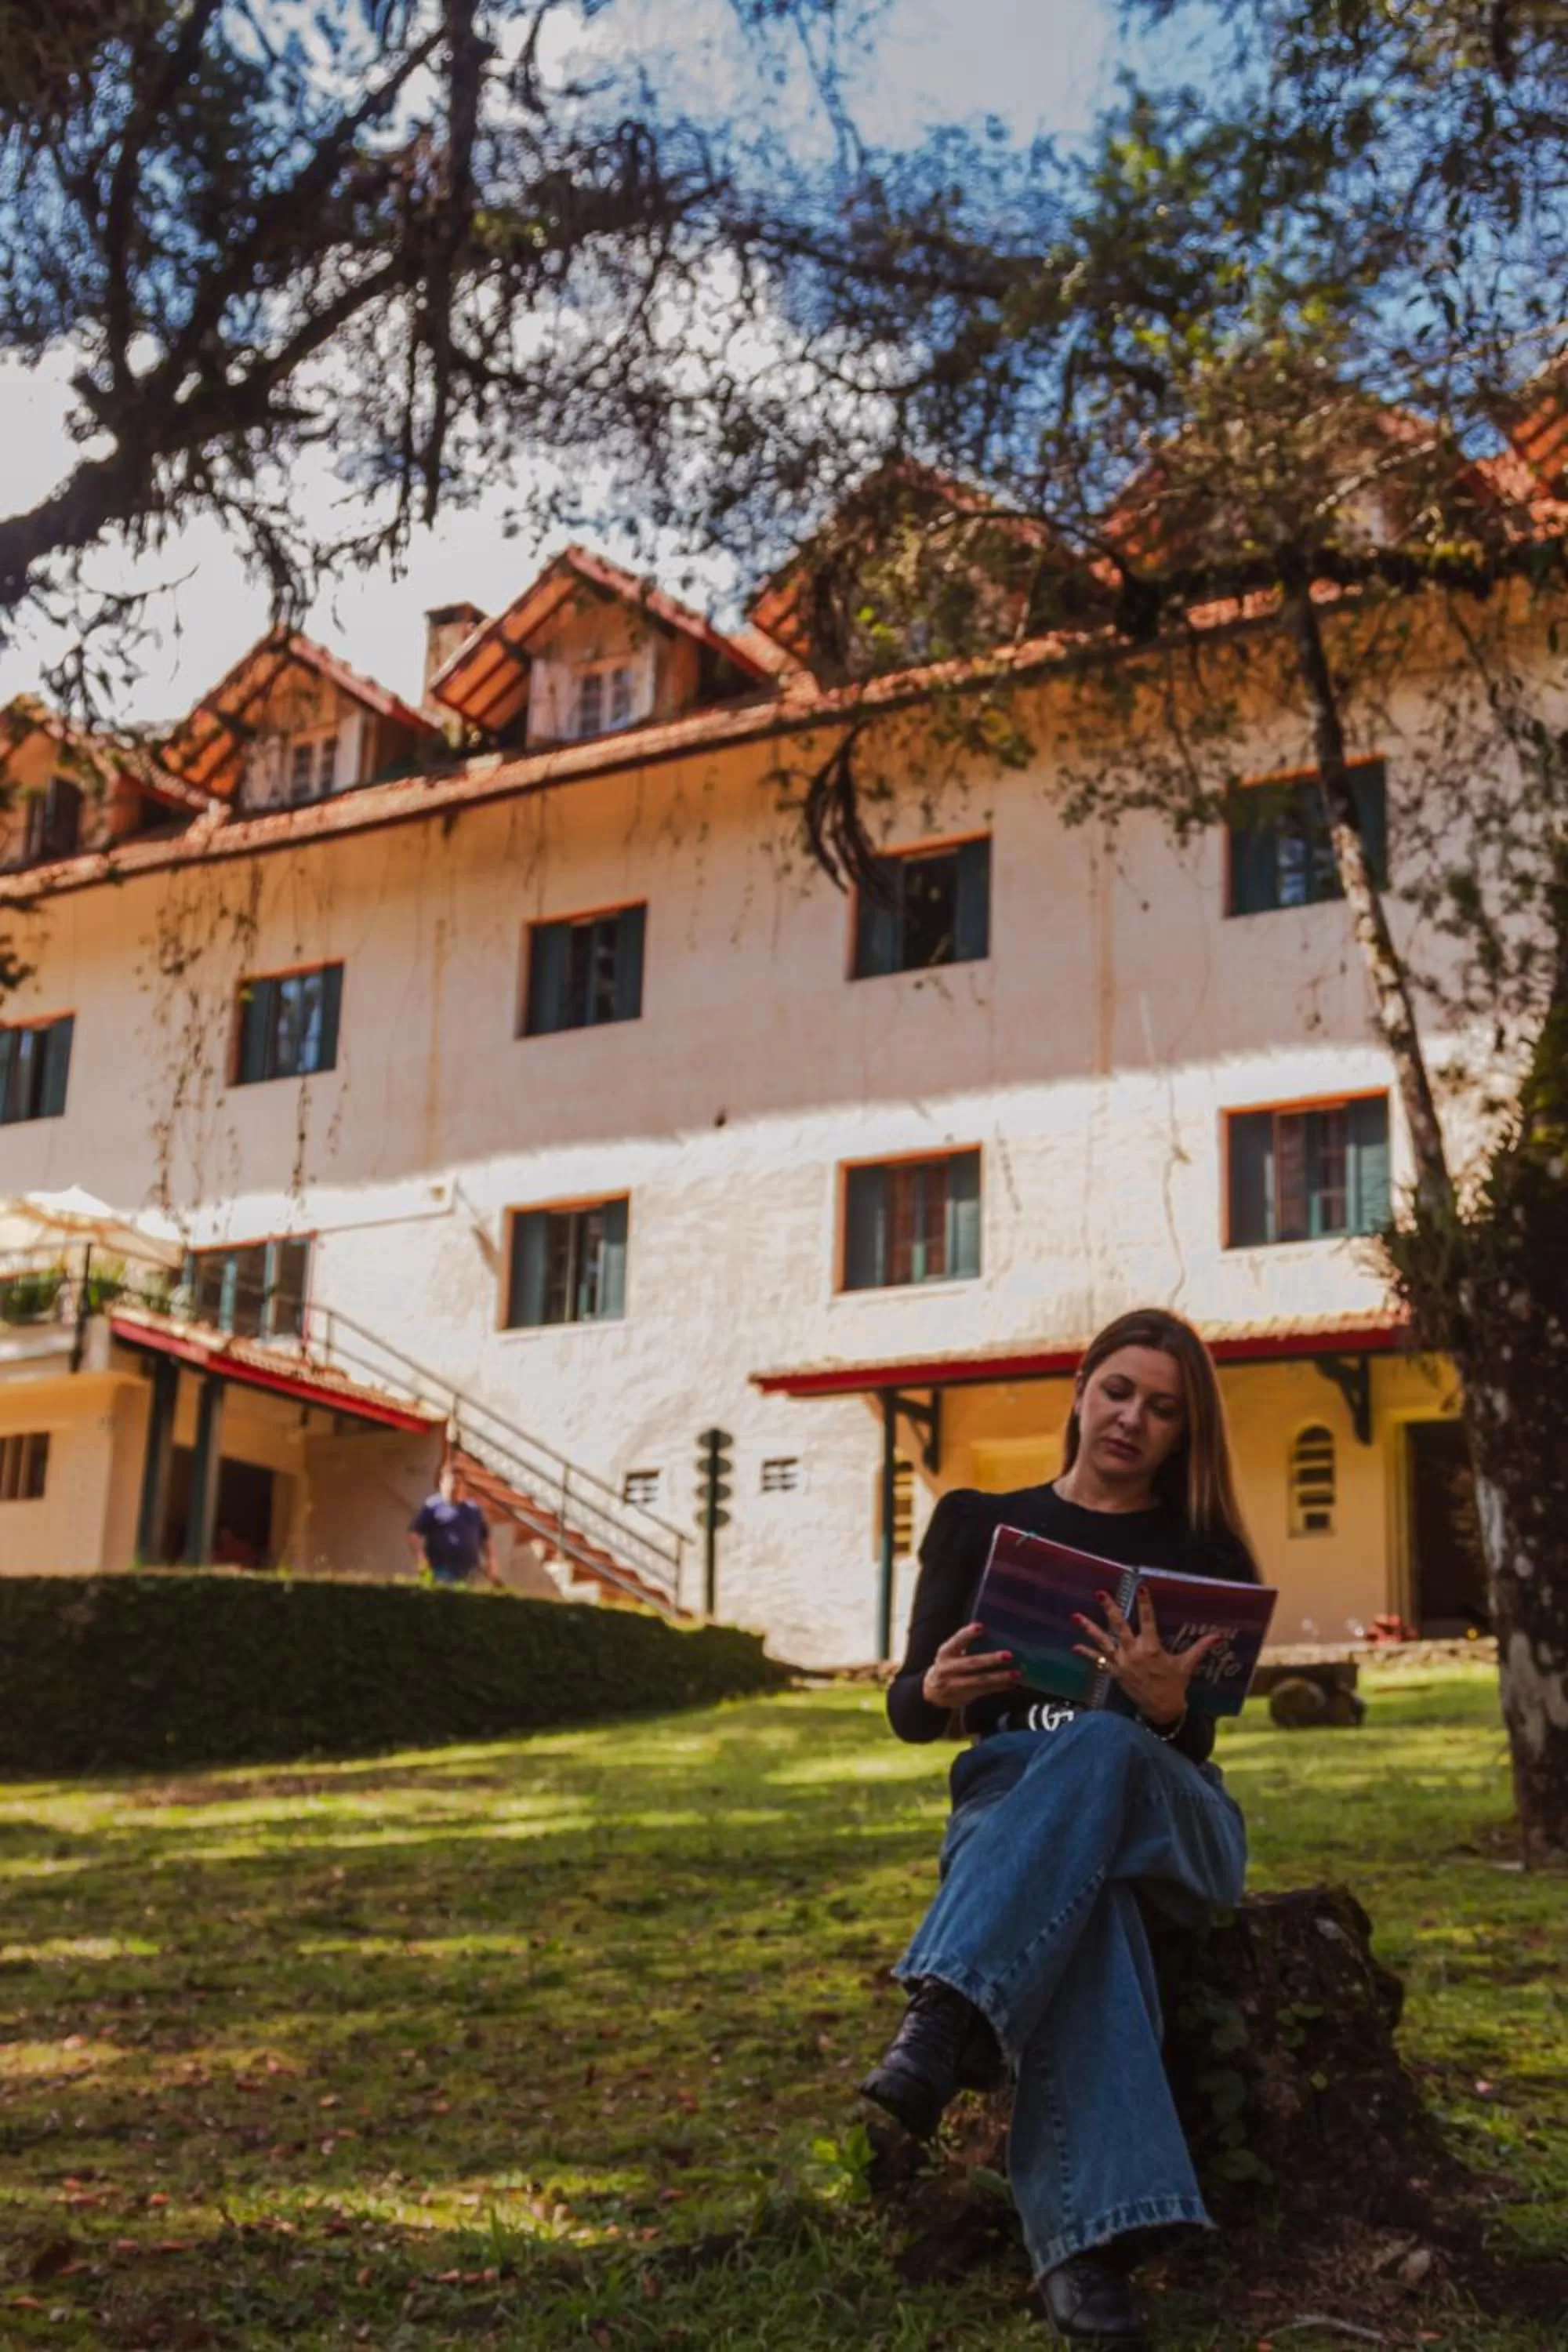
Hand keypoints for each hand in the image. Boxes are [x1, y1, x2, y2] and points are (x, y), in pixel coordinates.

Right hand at [921, 1621, 1022, 1710]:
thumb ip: (964, 1645)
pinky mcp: (963, 1696)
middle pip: (971, 1663)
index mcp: (945, 1652)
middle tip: (1008, 1655)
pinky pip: (984, 1691)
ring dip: (999, 1677)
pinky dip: (999, 1687)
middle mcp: (947, 1668)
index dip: (967, 1634)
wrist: (930, 1692)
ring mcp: (954, 1684)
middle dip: (990, 1659)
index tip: (981, 1626)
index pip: (956, 1641)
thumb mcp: (949, 1653)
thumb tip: (993, 1633)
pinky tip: (1011, 1683)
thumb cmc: (947, 1665)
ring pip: (979, 1681)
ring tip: (1016, 1673)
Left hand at [1071, 1587, 1224, 1727]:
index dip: (1144, 1603)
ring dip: (1089, 1629)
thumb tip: (1219, 1635)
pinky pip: (1098, 1662)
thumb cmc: (1175, 1684)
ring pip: (1103, 1642)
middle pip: (1119, 1627)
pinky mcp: (1114, 1673)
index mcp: (1152, 1648)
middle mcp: (1134, 1653)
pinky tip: (1074, 1646)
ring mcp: (1122, 1663)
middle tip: (1100, 1593)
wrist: (1162, 1710)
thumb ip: (1200, 1648)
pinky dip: (1087, 1654)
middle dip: (1110, 1609)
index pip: (1148, 1620)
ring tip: (1076, 1616)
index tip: (1140, 1586)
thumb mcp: (1186, 1664)